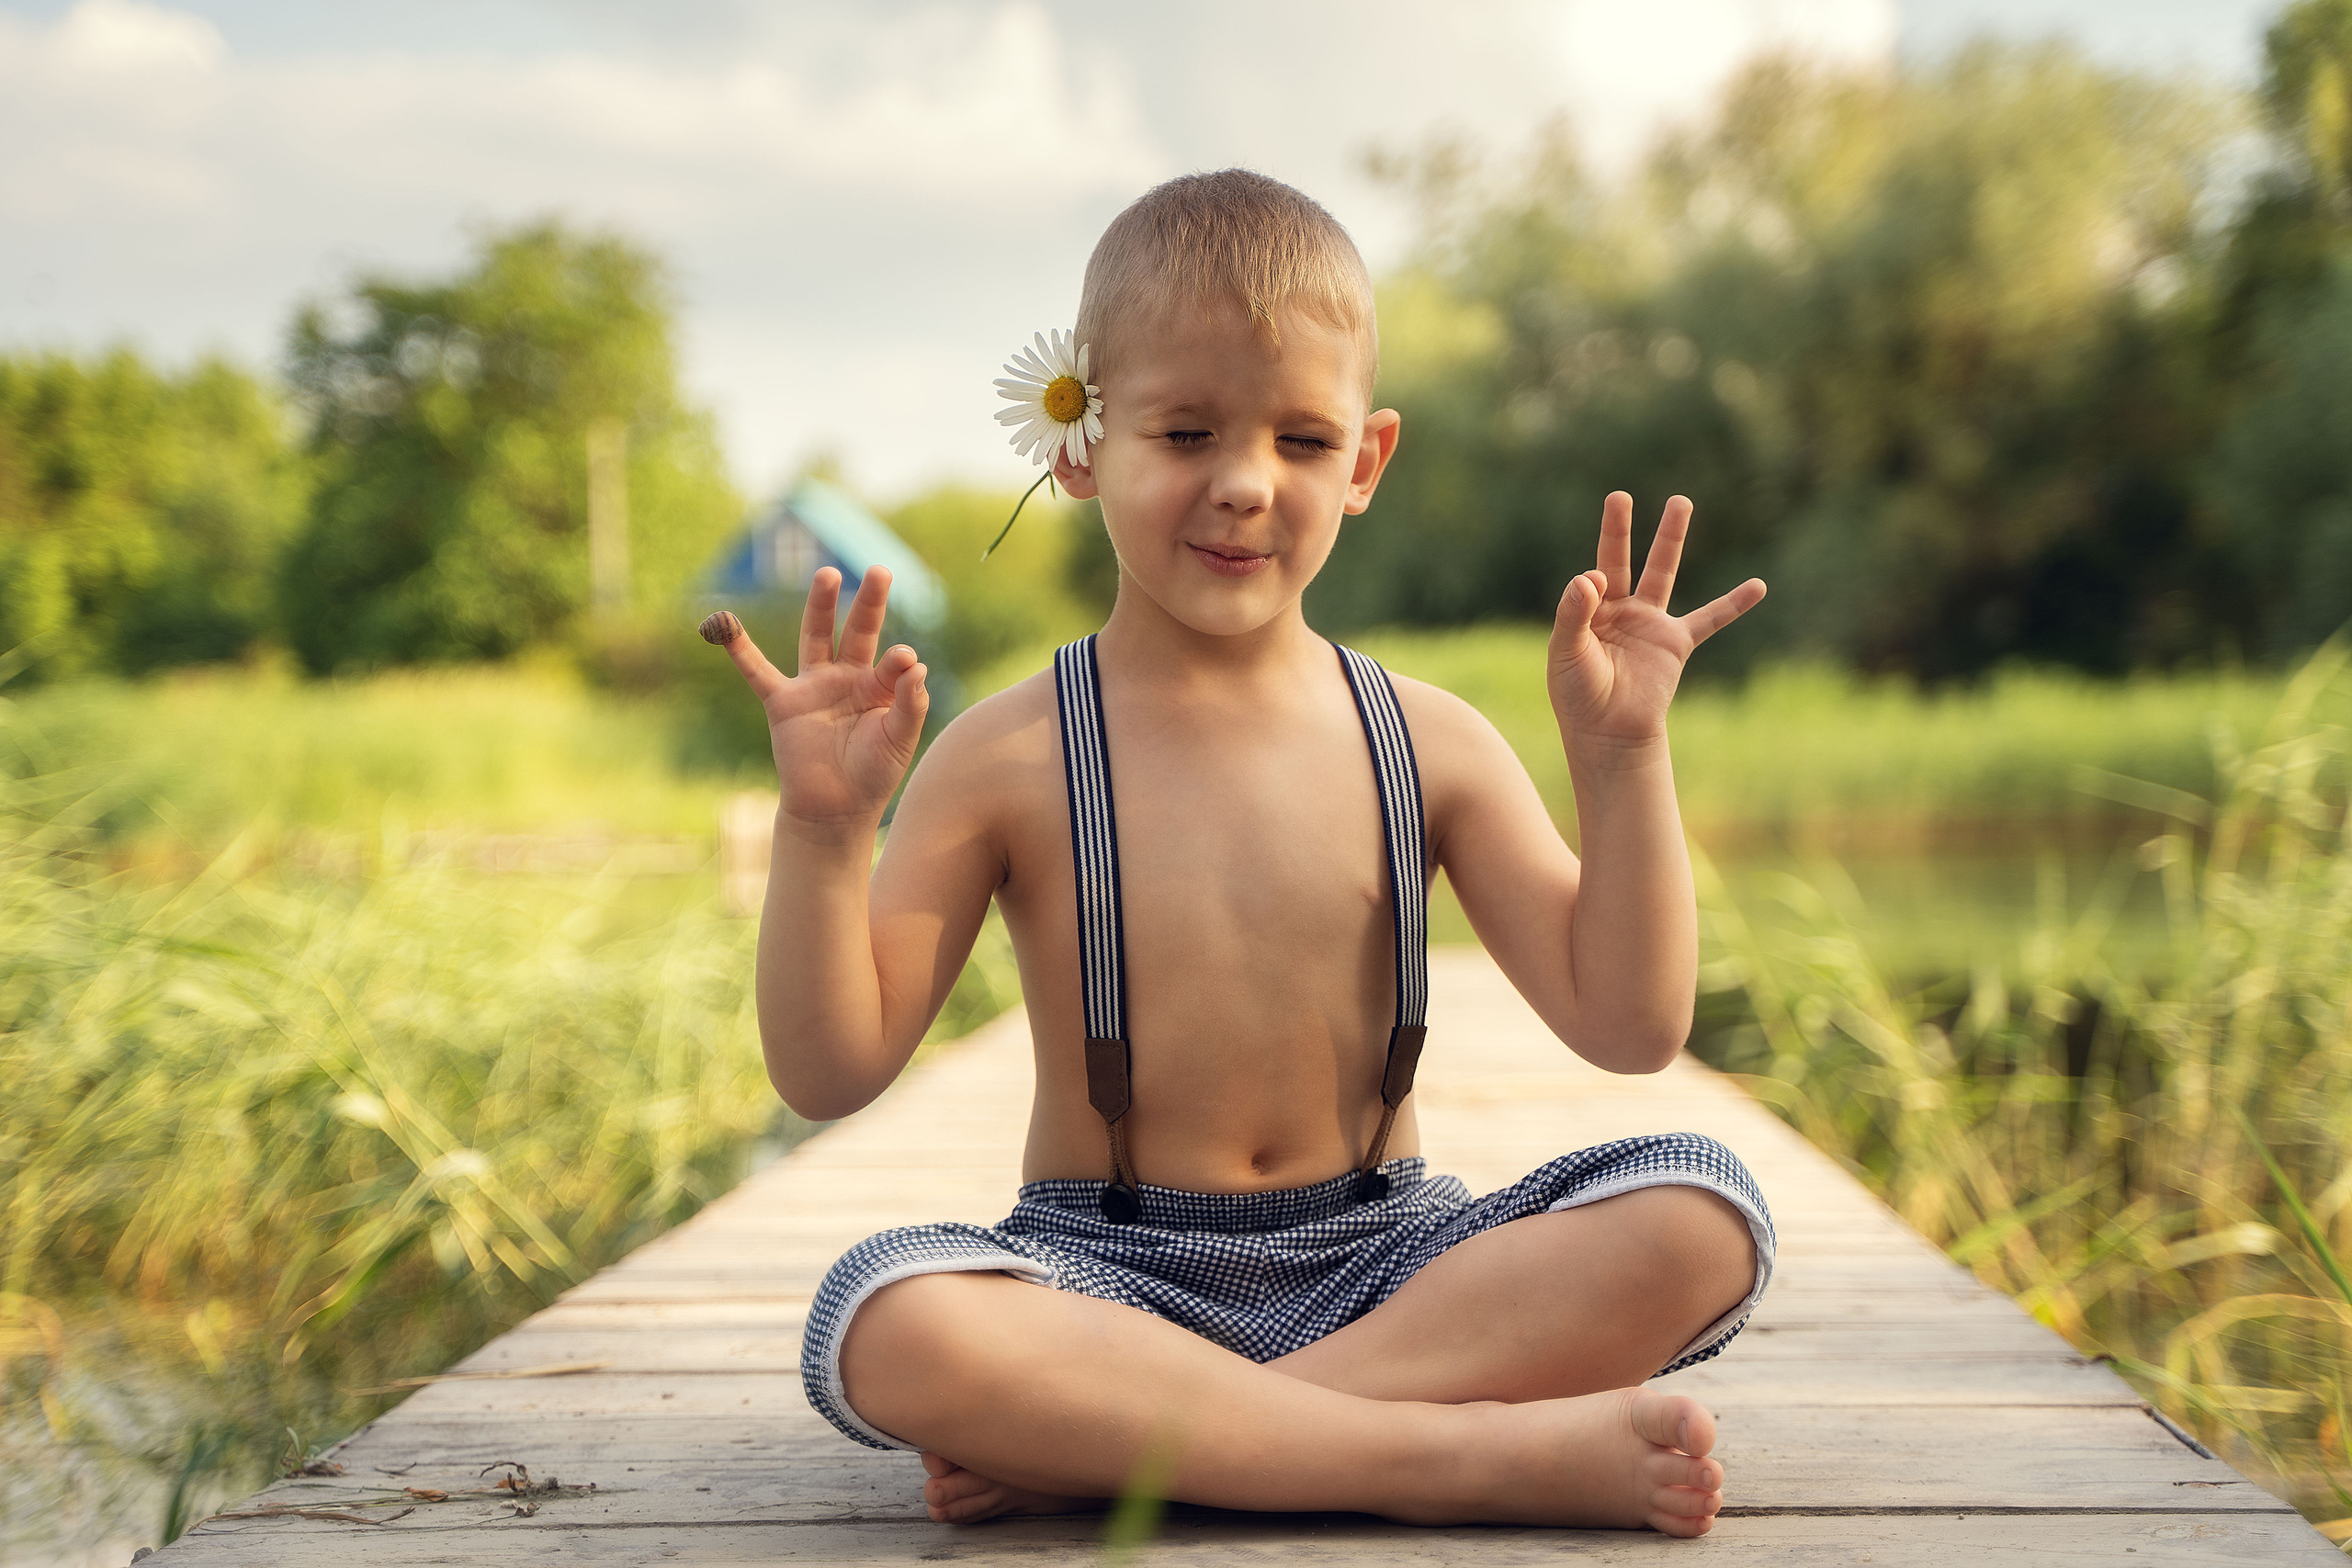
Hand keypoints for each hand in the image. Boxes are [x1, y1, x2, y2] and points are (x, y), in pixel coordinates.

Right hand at [702, 567, 928, 830]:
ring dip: (820, 605)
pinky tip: (723, 622)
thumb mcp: (898, 739)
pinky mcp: (783, 703)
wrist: (834, 810)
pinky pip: (758, 672)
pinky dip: (740, 649)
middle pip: (858, 631)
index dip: (899, 660)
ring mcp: (813, 687)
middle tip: (882, 570)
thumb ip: (909, 702)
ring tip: (828, 573)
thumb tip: (916, 662)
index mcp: (878, 688)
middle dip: (869, 602)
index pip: (892, 663)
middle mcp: (847, 679)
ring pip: (815, 637)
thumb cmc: (872, 775)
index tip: (903, 660)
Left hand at [1548, 492, 1763, 754]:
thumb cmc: (1579, 696)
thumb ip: (1573, 614)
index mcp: (1588, 612)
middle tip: (1619, 495)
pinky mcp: (1675, 643)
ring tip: (1680, 501)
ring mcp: (1649, 623)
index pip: (1591, 578)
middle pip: (1620, 559)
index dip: (1593, 579)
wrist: (1610, 733)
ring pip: (1662, 572)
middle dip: (1620, 528)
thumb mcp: (1566, 652)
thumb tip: (1589, 575)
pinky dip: (1734, 604)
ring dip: (1670, 537)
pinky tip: (1758, 586)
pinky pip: (1710, 619)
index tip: (1596, 582)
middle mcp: (1618, 611)